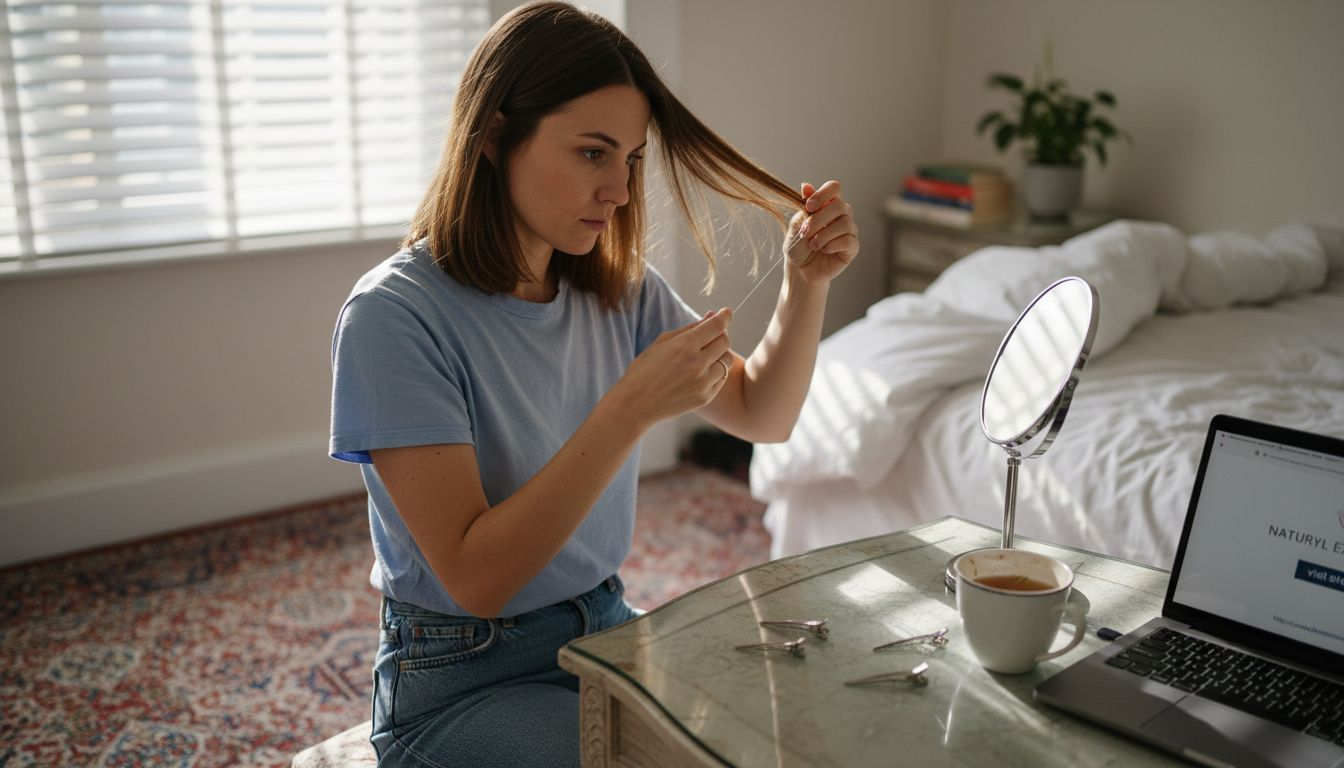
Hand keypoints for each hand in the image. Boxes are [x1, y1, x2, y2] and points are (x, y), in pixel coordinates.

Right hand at [611, 308, 734, 428]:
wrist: (635, 403)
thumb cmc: (645, 369)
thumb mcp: (662, 342)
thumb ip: (689, 328)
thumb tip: (711, 316)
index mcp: (684, 345)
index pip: (716, 326)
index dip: (725, 316)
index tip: (726, 312)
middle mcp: (697, 363)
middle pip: (725, 341)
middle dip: (720, 335)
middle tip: (711, 335)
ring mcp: (703, 382)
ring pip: (727, 361)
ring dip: (720, 355)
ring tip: (704, 356)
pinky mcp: (705, 397)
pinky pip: (721, 378)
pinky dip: (715, 372)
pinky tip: (699, 373)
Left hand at [785, 180, 859, 284]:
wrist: (799, 270)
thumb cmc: (798, 246)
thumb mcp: (796, 225)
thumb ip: (804, 207)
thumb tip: (806, 185)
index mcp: (827, 205)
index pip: (834, 188)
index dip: (823, 194)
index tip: (808, 207)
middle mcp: (841, 215)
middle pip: (839, 206)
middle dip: (819, 219)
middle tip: (805, 232)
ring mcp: (849, 231)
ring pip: (845, 223)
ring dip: (824, 234)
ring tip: (812, 244)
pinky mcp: (852, 247)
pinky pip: (849, 240)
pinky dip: (833, 245)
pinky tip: (824, 250)